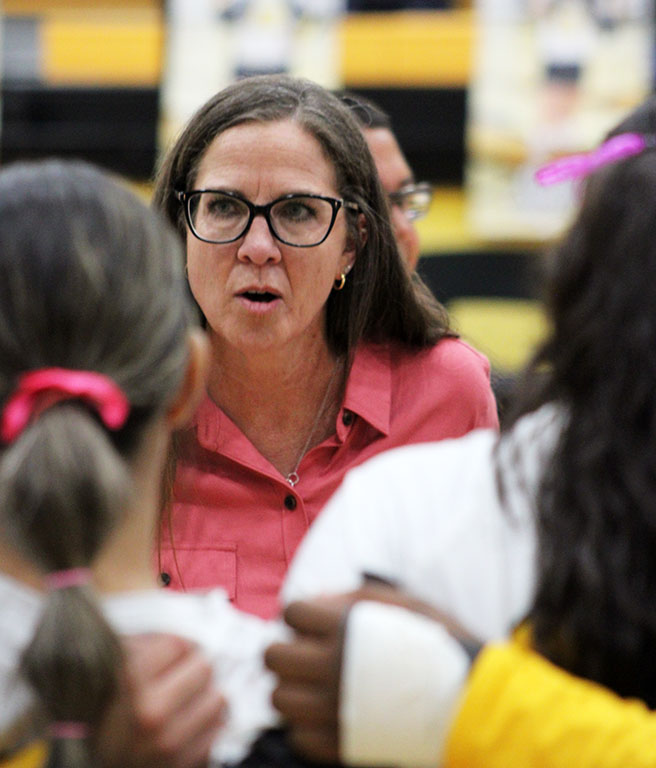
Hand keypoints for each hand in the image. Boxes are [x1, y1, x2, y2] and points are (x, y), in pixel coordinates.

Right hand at [98, 633, 225, 767]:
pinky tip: (191, 725)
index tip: (176, 653)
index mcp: (130, 683)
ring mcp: (170, 742)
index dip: (177, 646)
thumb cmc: (107, 720)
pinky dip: (209, 725)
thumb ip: (143, 647)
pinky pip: (218, 730)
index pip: (178, 644)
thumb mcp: (112, 676)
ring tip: (190, 701)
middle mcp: (151, 712)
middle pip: (204, 667)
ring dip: (207, 696)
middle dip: (196, 669)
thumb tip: (181, 634)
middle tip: (186, 676)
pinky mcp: (185, 764)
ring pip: (219, 698)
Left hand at [266, 584, 478, 763]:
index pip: (291, 612)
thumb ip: (354, 597)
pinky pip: (297, 736)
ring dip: (293, 688)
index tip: (316, 622)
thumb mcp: (404, 602)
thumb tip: (316, 600)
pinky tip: (330, 713)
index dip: (301, 614)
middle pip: (273, 656)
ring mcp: (335, 710)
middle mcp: (333, 668)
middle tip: (309, 653)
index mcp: (347, 628)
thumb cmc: (439, 644)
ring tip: (318, 685)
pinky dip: (306, 724)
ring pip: (278, 698)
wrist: (471, 702)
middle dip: (287, 649)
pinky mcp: (341, 746)